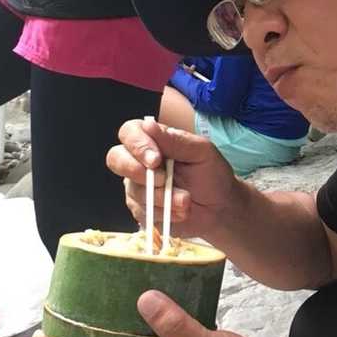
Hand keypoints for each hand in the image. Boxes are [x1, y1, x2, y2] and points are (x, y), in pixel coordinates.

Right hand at [107, 117, 239, 239]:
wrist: (219, 208)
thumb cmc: (211, 174)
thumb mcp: (201, 152)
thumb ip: (175, 140)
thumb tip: (148, 124)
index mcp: (153, 141)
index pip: (129, 133)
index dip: (137, 145)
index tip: (156, 159)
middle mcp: (139, 161)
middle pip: (116, 159)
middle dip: (137, 171)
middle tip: (162, 180)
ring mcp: (137, 186)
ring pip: (133, 190)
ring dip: (163, 197)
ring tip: (186, 200)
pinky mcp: (141, 209)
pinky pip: (141, 211)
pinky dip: (164, 212)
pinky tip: (181, 212)